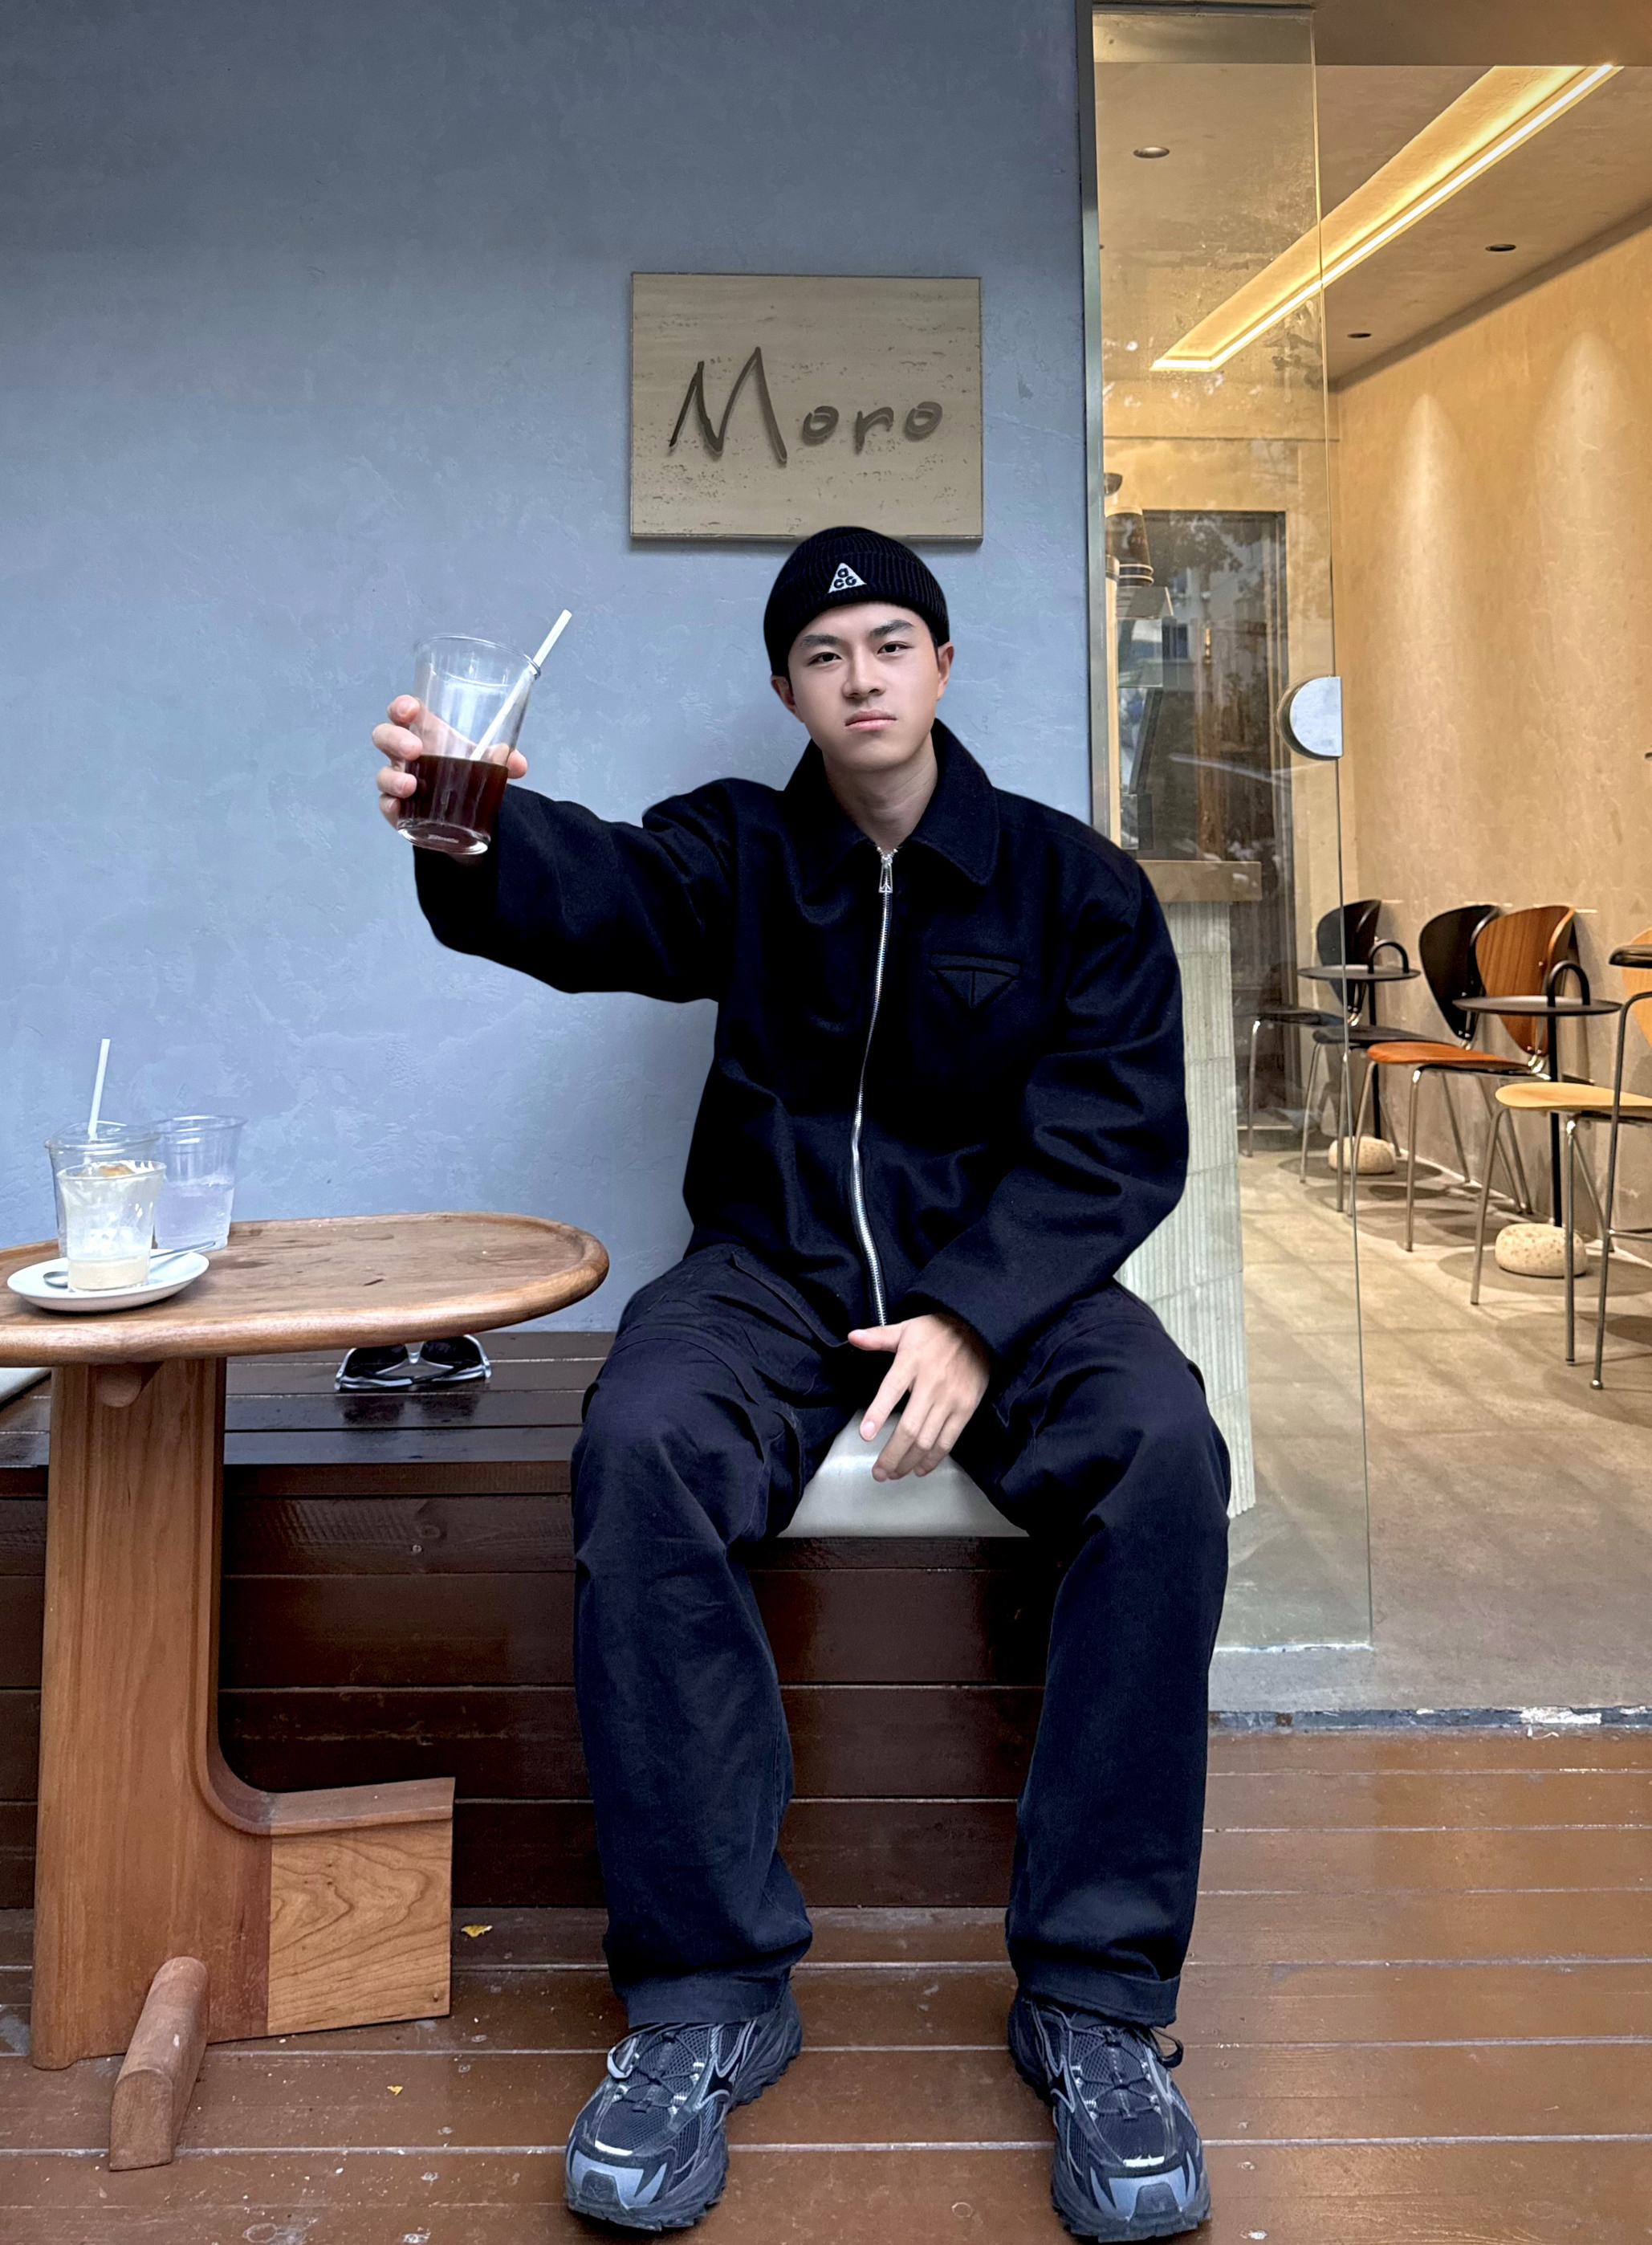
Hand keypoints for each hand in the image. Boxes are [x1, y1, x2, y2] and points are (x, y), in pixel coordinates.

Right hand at [372, 695, 529, 828]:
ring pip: (383, 773)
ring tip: (411, 786)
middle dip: (395, 739)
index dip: (401, 707)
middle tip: (415, 749)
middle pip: (384, 736)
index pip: (403, 711)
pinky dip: (391, 806)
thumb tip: (518, 764)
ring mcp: (398, 779)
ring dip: (394, 777)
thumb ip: (500, 760)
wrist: (460, 813)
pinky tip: (400, 809)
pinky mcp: (396, 807)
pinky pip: (385, 804)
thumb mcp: (483, 761)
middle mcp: (405, 754)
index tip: (411, 710)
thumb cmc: (463, 772)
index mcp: (423, 732)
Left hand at [847, 1311, 990, 1480]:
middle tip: (878, 1473)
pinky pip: (948, 1441)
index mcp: (911, 1363)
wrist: (979, 1331)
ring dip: (908, 1462)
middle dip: (891, 1455)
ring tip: (893, 1474)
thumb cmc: (939, 1332)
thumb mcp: (906, 1328)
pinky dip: (933, 1459)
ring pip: (927, 1440)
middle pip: (909, 1428)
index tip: (865, 1435)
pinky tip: (919, 1469)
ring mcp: (949, 1400)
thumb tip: (852, 1337)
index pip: (891, 1390)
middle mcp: (930, 1385)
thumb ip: (878, 1337)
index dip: (877, 1414)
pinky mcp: (965, 1410)